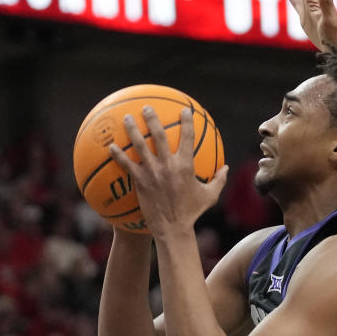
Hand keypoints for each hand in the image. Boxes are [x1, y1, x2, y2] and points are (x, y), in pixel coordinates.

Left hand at [108, 107, 227, 236]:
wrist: (173, 227)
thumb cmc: (193, 212)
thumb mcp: (210, 195)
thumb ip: (219, 179)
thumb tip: (225, 168)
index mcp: (186, 165)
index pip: (188, 138)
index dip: (187, 122)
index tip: (185, 111)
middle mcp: (168, 165)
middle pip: (159, 136)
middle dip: (152, 119)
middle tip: (147, 108)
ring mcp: (152, 173)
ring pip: (140, 146)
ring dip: (132, 130)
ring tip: (125, 118)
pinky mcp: (140, 182)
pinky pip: (127, 165)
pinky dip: (118, 154)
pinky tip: (111, 146)